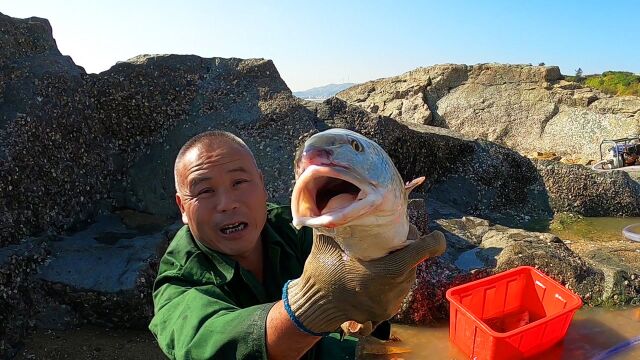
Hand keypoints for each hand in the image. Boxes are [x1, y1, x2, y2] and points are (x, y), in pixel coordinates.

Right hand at [282, 226, 445, 335]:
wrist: (314, 305)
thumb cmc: (322, 271)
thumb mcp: (329, 240)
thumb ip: (341, 219)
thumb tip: (343, 196)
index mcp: (388, 269)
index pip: (425, 249)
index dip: (432, 240)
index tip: (431, 234)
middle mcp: (395, 288)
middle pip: (415, 259)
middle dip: (406, 248)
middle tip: (388, 240)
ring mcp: (392, 302)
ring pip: (409, 275)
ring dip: (400, 264)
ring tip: (380, 258)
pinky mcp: (387, 311)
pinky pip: (399, 289)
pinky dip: (392, 280)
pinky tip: (374, 276)